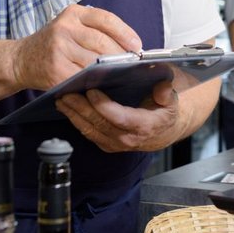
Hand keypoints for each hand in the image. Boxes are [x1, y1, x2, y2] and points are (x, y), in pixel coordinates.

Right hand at [12, 4, 141, 90]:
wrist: (20, 59)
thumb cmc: (53, 44)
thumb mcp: (71, 27)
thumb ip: (95, 31)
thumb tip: (130, 47)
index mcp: (73, 13)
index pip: (106, 19)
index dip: (125, 33)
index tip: (137, 46)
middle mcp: (64, 27)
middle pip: (102, 42)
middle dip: (121, 55)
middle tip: (133, 65)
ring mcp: (58, 48)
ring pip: (95, 62)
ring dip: (111, 71)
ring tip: (121, 75)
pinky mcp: (55, 70)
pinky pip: (83, 78)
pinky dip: (95, 82)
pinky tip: (103, 85)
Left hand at [54, 81, 181, 152]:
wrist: (164, 132)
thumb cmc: (165, 112)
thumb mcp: (172, 100)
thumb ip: (166, 93)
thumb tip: (162, 88)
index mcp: (143, 126)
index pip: (119, 117)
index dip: (103, 106)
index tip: (91, 91)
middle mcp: (127, 138)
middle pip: (99, 123)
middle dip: (80, 108)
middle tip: (66, 93)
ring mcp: (115, 143)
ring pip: (90, 130)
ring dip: (73, 115)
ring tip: (61, 100)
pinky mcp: (107, 144)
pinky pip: (89, 133)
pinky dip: (76, 121)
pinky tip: (67, 109)